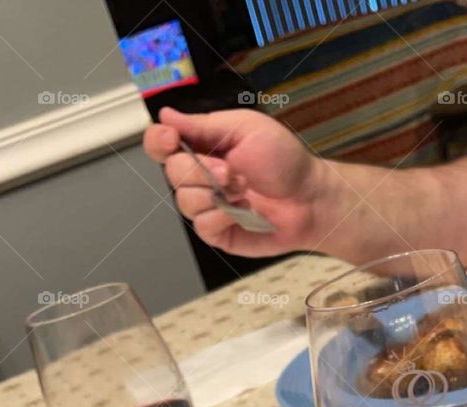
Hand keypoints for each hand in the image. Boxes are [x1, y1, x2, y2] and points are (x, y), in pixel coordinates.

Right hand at [144, 106, 323, 256]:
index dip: (158, 140)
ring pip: (185, 201)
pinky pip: (202, 226)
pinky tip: (243, 210)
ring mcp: (208, 206)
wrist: (309, 198)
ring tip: (244, 190)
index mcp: (203, 146)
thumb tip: (166, 114)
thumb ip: (203, 124)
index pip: (161, 144)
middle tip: (232, 171)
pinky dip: (223, 217)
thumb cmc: (285, 161)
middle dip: (201, 170)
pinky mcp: (217, 232)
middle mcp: (200, 176)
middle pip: (171, 172)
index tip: (171, 138)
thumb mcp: (245, 127)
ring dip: (217, 194)